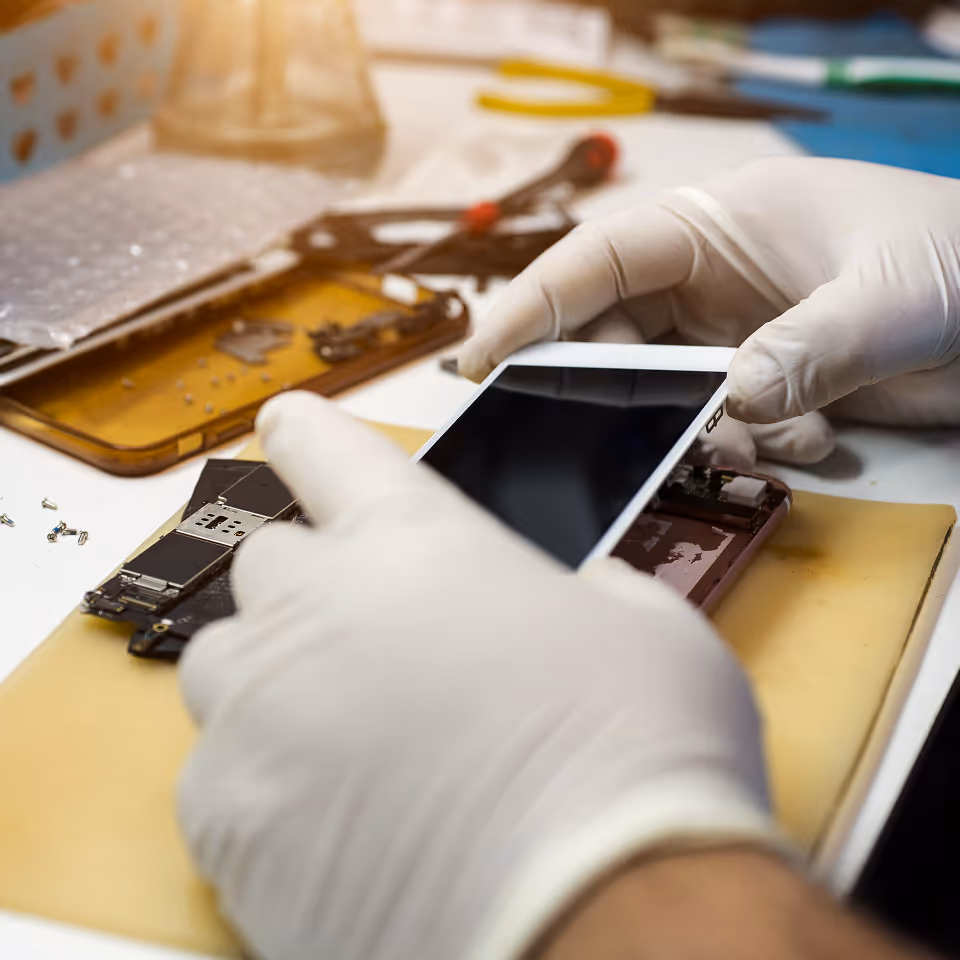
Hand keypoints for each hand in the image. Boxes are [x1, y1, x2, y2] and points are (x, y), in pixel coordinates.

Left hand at [178, 392, 773, 959]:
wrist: (605, 918)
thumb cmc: (638, 756)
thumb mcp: (644, 627)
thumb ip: (581, 588)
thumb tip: (570, 601)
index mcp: (415, 542)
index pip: (330, 451)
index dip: (308, 433)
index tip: (285, 424)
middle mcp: (318, 610)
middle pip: (269, 564)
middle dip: (314, 589)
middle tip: (374, 642)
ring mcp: (261, 714)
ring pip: (226, 666)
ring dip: (275, 681)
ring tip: (347, 734)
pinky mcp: (231, 823)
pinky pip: (218, 775)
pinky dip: (263, 782)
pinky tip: (332, 818)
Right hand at [459, 157, 959, 464]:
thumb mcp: (890, 296)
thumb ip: (809, 346)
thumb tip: (734, 401)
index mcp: (716, 225)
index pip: (597, 260)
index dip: (531, 307)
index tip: (482, 360)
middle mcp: (708, 279)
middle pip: (611, 336)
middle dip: (609, 391)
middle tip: (601, 442)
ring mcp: (732, 333)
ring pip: (662, 394)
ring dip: (698, 433)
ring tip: (763, 447)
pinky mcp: (761, 383)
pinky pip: (716, 425)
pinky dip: (749, 449)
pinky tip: (811, 445)